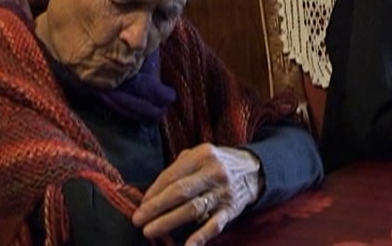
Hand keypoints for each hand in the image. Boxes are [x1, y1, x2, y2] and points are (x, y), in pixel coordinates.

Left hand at [131, 143, 263, 245]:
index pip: (171, 176)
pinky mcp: (231, 209)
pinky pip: (214, 225)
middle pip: (179, 192)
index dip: (153, 192)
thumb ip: (178, 169)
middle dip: (155, 208)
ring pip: (193, 209)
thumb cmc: (217, 164)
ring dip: (169, 221)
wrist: (253, 170)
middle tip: (138, 220)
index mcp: (202, 155)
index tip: (140, 205)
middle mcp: (214, 172)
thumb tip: (151, 194)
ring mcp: (223, 192)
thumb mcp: (199, 155)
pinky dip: (200, 237)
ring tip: (150, 230)